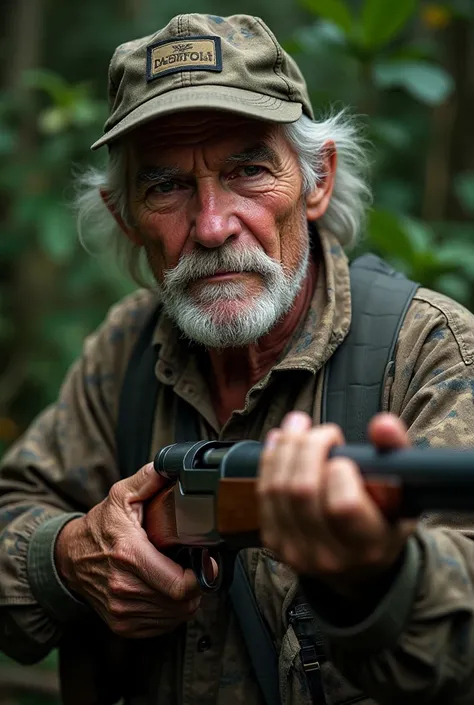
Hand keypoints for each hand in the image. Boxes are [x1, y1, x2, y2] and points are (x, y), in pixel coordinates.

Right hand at [55, 463, 201, 637]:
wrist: (69, 558)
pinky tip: (164, 592)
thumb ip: (149, 479)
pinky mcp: (121, 625)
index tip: (203, 563)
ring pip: (174, 617)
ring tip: (177, 577)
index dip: (201, 577)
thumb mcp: (122, 495)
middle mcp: (124, 587)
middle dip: (195, 587)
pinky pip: (161, 627)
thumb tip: (170, 467)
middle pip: (181, 603)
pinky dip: (169, 612)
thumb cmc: (100, 526)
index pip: (179, 586)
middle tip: (193, 568)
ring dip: (183, 600)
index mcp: (130, 554)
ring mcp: (122, 610)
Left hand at [257, 412, 415, 596]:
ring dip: (286, 448)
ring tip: (299, 424)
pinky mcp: (274, 542)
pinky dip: (269, 460)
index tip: (345, 458)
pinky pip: (263, 494)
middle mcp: (329, 556)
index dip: (338, 472)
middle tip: (323, 431)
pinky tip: (279, 440)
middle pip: (303, 491)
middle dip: (308, 447)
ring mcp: (296, 552)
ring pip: (278, 489)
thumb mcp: (403, 490)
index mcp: (368, 545)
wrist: (359, 563)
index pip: (343, 506)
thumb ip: (396, 452)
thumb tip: (383, 424)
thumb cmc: (383, 520)